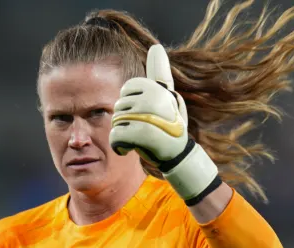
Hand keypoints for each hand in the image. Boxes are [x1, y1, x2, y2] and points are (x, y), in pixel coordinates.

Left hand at [110, 44, 219, 203]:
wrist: (178, 155)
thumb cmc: (170, 124)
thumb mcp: (167, 97)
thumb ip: (159, 73)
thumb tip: (156, 46)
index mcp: (158, 88)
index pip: (129, 88)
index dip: (131, 102)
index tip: (145, 113)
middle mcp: (156, 98)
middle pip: (119, 105)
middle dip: (125, 120)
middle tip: (143, 129)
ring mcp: (151, 115)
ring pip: (116, 120)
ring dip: (122, 134)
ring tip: (138, 139)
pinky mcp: (144, 134)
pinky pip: (116, 135)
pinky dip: (118, 145)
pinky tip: (127, 148)